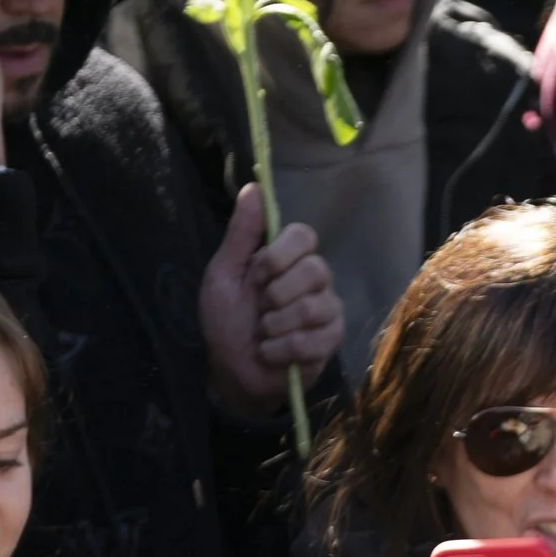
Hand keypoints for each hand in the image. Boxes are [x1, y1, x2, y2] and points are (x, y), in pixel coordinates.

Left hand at [200, 185, 342, 417]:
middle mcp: (315, 281)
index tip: (257, 273)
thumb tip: (254, 187)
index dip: (281, 255)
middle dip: (276, 294)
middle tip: (260, 309)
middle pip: (316, 270)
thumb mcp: (224, 273)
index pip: (305, 235)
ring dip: (276, 325)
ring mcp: (328, 311)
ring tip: (263, 334)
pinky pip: (314, 339)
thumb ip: (242, 233)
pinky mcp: (331, 343)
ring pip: (315, 306)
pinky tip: (271, 353)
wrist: (231, 369)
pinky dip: (282, 349)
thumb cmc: (226, 319)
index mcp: (288, 259)